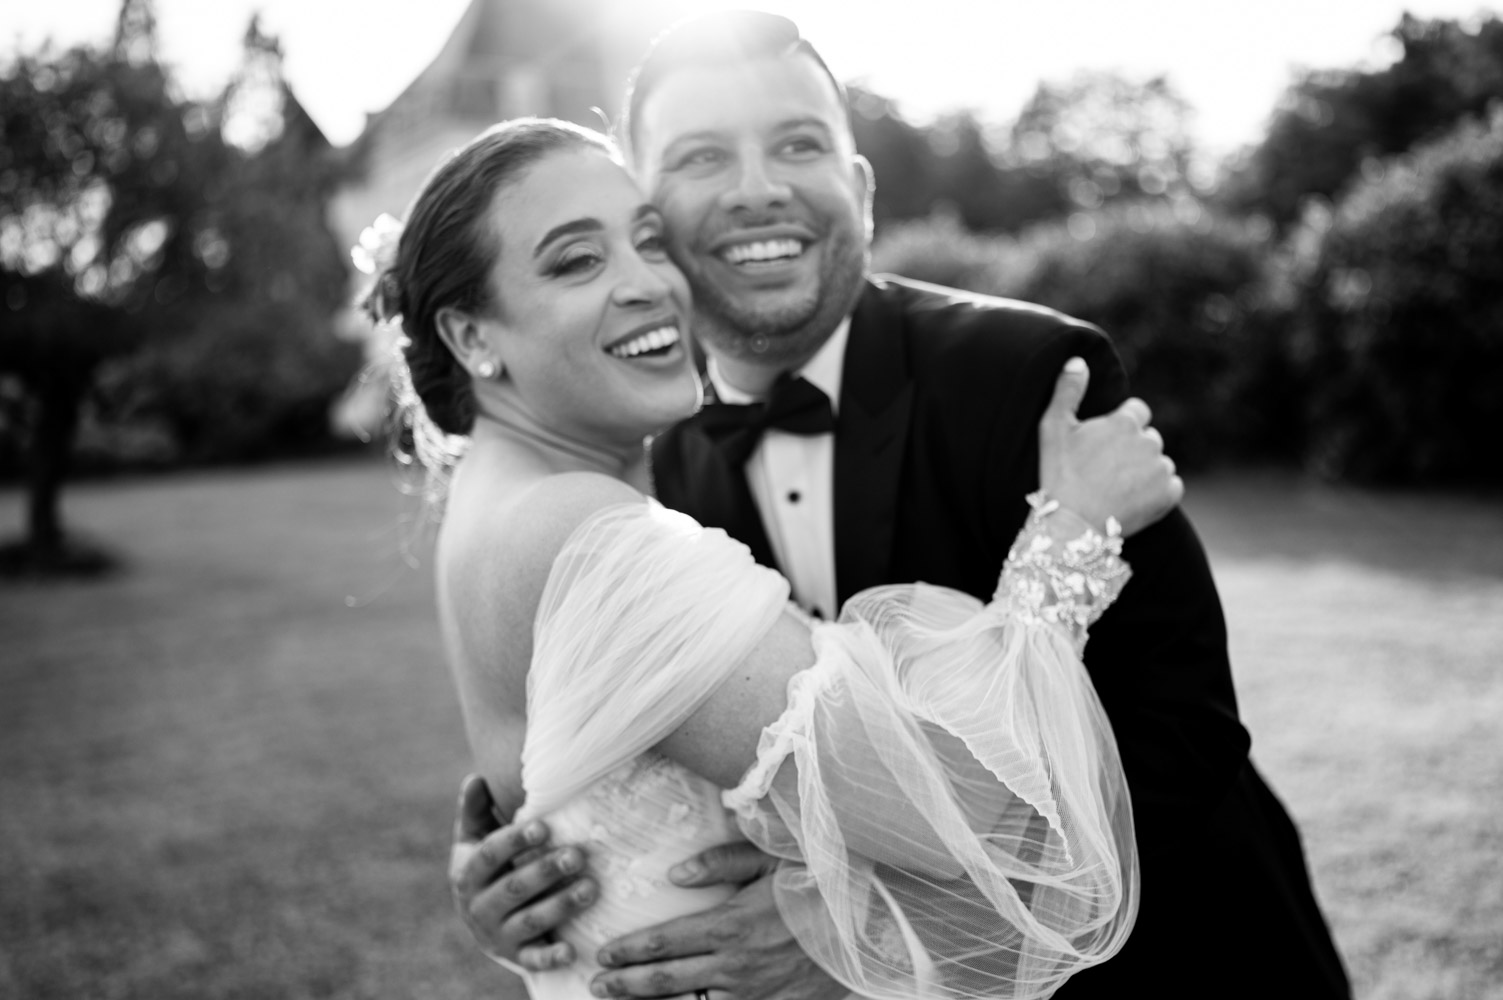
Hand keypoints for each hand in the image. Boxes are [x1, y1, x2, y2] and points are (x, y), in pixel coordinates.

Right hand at [449, 774, 598, 971]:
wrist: (483, 923)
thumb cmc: (487, 868)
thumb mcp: (475, 840)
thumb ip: (475, 811)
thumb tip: (476, 777)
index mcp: (466, 874)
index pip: (489, 855)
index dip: (515, 841)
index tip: (545, 826)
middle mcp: (478, 907)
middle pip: (513, 888)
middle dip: (546, 871)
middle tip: (578, 855)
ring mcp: (496, 935)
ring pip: (529, 921)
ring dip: (560, 906)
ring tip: (591, 888)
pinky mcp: (516, 957)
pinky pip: (534, 960)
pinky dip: (551, 957)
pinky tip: (572, 950)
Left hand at [592, 842, 844, 999]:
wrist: (873, 923)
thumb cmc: (820, 880)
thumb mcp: (774, 857)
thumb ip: (722, 862)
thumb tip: (675, 874)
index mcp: (732, 926)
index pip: (666, 943)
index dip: (630, 951)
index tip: (603, 954)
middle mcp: (737, 966)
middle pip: (668, 984)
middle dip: (626, 986)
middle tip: (596, 985)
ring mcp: (756, 994)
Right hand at [1038, 357, 1183, 536]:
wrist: (1071, 526)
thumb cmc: (1058, 475)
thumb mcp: (1053, 428)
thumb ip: (1067, 391)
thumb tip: (1078, 360)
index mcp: (1124, 423)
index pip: (1137, 412)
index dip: (1121, 426)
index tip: (1105, 444)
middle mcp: (1148, 442)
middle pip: (1148, 439)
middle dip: (1133, 450)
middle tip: (1107, 471)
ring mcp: (1161, 469)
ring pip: (1158, 463)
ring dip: (1145, 471)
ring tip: (1117, 489)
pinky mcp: (1168, 495)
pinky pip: (1171, 486)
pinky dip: (1158, 493)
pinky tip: (1134, 500)